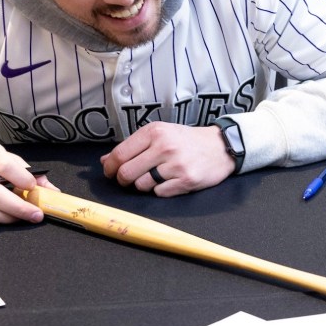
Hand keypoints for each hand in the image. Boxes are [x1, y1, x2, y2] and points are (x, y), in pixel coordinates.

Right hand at [0, 140, 58, 223]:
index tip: (33, 187)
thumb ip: (26, 171)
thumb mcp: (2, 155)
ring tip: (22, 218)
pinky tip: (5, 218)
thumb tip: (51, 191)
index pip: (2, 164)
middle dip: (18, 207)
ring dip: (6, 217)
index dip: (20, 178)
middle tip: (35, 214)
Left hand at [100, 122, 234, 196]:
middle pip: (127, 172)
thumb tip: (104, 161)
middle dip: (123, 180)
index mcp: (154, 132)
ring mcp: (176, 164)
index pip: (119, 154)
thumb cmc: (186, 141)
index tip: (110, 172)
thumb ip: (132, 147)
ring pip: (142, 185)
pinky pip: (159, 193)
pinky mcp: (186, 180)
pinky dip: (160, 190)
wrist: (221, 146)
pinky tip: (169, 181)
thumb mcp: (159, 135)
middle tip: (128, 180)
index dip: (110, 167)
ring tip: (155, 177)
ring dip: (143, 185)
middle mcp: (164, 146)